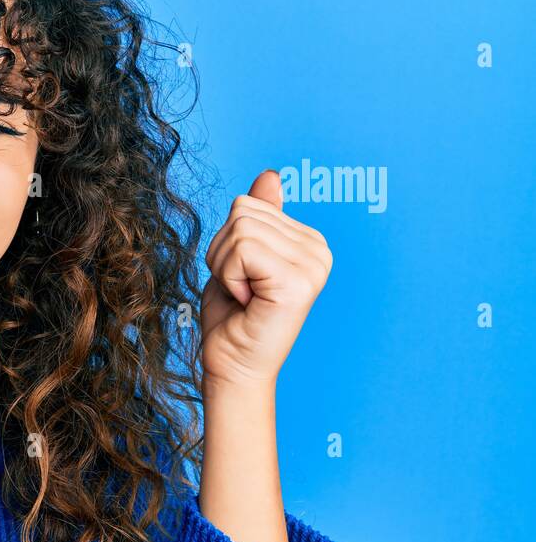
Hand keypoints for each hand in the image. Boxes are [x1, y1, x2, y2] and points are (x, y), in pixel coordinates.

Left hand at [200, 169, 332, 388]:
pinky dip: (229, 277)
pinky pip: (242, 250)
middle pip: (242, 213)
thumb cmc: (232, 318)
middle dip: (222, 254)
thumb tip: (270, 175)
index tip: (242, 278)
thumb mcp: (237, 257)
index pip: (248, 204)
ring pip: (239, 230)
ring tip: (244, 296)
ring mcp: (313, 265)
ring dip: (224, 267)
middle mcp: (319, 250)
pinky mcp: (299, 282)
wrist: (232, 366)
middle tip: (239, 290)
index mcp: (309, 241)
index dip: (226, 243)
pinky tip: (247, 302)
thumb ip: (258, 217)